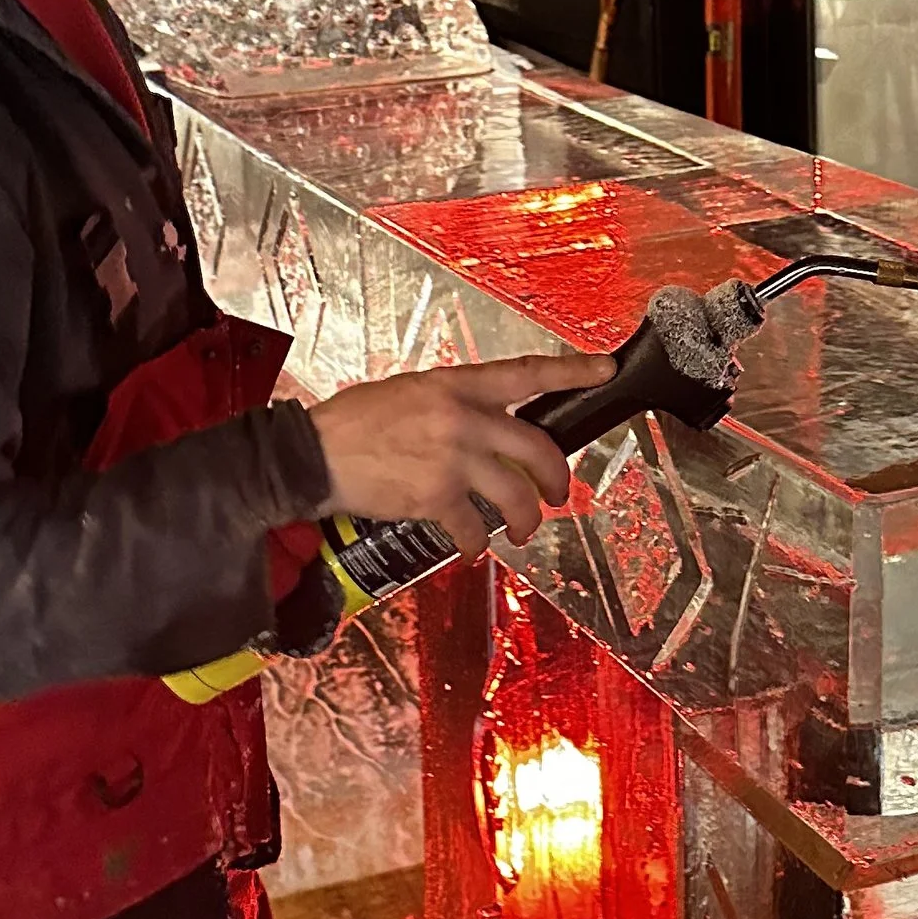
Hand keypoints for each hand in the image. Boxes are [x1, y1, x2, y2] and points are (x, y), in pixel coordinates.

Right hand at [308, 351, 614, 560]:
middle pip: (537, 447)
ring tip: (524, 529)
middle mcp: (461, 418)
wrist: (314, 454)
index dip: (572, 371)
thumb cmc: (354, 422)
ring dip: (527, 519)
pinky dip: (479, 544)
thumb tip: (484, 424)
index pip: (526, 373)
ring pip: (516, 494)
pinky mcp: (435, 497)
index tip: (603, 369)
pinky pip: (475, 526)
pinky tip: (474, 548)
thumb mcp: (409, 392)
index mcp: (456, 385)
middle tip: (559, 492)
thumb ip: (453, 403)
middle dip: (557, 477)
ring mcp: (452, 459)